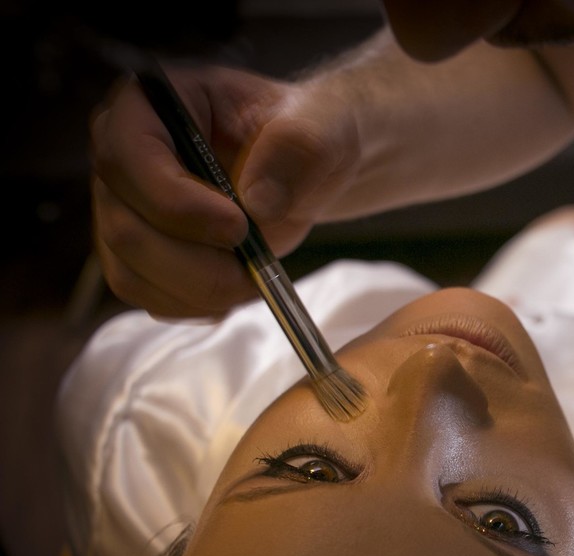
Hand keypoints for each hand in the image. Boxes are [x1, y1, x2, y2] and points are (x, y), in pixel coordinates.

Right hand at [90, 65, 359, 317]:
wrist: (309, 170)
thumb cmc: (308, 135)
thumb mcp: (322, 123)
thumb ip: (297, 148)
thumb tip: (257, 201)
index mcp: (149, 103)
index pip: (125, 156)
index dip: (175, 203)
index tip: (238, 227)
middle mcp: (122, 156)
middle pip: (124, 227)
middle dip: (195, 263)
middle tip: (256, 265)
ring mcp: (125, 208)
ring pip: (130, 271)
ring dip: (199, 291)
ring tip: (254, 278)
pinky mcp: (140, 253)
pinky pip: (147, 295)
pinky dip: (194, 305)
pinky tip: (235, 291)